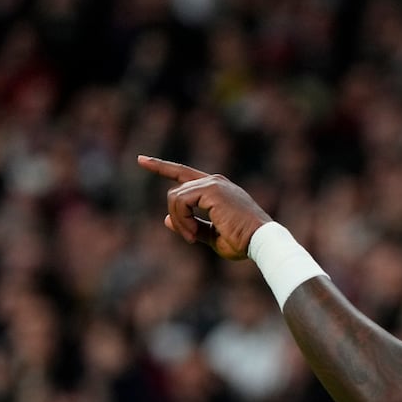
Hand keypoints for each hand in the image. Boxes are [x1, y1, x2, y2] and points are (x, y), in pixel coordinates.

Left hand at [137, 156, 272, 260]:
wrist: (260, 241)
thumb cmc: (242, 241)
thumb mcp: (211, 236)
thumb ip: (191, 226)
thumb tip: (165, 219)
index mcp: (216, 189)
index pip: (183, 174)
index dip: (161, 166)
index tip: (141, 160)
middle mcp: (214, 181)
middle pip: (176, 191)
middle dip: (176, 217)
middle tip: (189, 238)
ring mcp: (212, 183)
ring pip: (175, 197)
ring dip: (179, 221)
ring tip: (191, 237)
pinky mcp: (211, 189)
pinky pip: (180, 201)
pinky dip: (181, 220)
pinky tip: (191, 233)